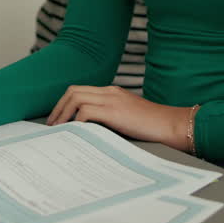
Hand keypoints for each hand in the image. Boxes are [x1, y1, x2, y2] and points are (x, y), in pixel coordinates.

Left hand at [47, 86, 193, 151]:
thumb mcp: (127, 118)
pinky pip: (86, 110)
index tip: (58, 119)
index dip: (64, 103)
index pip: (80, 90)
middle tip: (51, 125)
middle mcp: (109, 91)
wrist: (171, 125)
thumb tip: (88, 130)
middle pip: (73, 90)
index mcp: (112, 92)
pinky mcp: (114, 110)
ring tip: (57, 129)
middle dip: (58, 107)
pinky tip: (74, 131)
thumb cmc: (152, 125)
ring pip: (75, 97)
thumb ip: (109, 118)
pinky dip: (76, 120)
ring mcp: (112, 99)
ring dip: (63, 113)